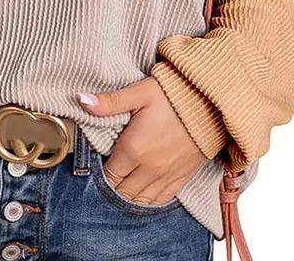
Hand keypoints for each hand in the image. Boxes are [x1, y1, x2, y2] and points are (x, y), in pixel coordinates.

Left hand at [77, 76, 207, 204]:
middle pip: (122, 191)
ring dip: (129, 194)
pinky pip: (161, 200)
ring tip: (123, 181)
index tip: (101, 159)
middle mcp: (149, 168)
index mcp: (134, 149)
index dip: (101, 169)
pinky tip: (143, 190)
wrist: (211, 102)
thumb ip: (110, 102)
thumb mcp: (139, 92)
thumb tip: (82, 101)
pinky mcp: (182, 178)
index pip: (108, 174)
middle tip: (110, 169)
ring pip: (140, 200)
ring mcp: (167, 176)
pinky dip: (149, 200)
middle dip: (113, 184)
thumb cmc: (173, 94)